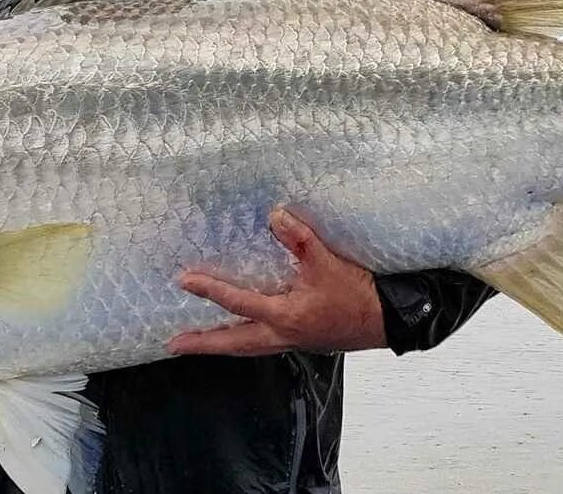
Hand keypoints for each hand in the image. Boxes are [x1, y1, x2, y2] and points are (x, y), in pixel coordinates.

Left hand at [168, 208, 387, 355]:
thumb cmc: (358, 297)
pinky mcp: (301, 340)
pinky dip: (245, 340)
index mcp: (286, 316)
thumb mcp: (329, 263)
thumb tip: (276, 216)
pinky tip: (242, 332)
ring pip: (247, 347)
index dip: (210, 290)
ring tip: (198, 343)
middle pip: (234, 343)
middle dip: (204, 344)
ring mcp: (292, 341)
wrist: (387, 321)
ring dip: (221, 344)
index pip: (239, 302)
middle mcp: (283, 334)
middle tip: (174, 345)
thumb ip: (301, 239)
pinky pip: (263, 344)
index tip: (184, 281)